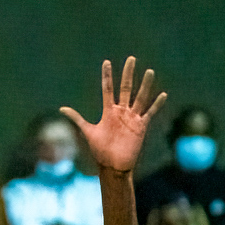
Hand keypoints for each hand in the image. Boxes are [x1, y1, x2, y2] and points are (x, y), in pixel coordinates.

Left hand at [61, 57, 165, 174]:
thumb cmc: (100, 150)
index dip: (107, 76)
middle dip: (127, 74)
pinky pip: (150, 113)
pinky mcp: (141, 126)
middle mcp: (121, 111)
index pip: (107, 89)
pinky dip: (156, 105)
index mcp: (108, 111)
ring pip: (140, 98)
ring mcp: (132, 118)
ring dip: (145, 85)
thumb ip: (77, 118)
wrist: (113, 166)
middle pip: (125, 88)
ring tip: (149, 72)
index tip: (106, 62)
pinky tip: (163, 95)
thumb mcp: (88, 132)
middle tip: (131, 59)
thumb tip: (61, 108)